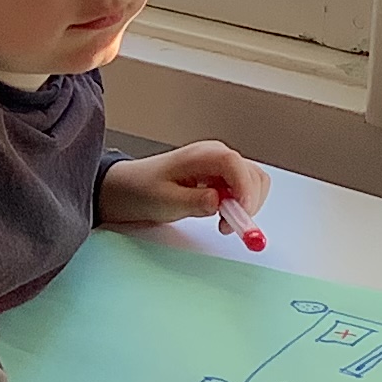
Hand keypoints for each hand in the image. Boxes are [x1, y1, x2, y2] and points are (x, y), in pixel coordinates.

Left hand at [100, 140, 269, 231]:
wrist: (129, 189)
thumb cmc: (142, 190)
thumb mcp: (165, 201)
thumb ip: (194, 201)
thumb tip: (219, 202)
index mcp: (202, 155)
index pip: (235, 165)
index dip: (244, 190)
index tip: (240, 214)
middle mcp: (216, 156)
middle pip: (252, 176)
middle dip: (247, 203)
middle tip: (228, 226)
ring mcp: (221, 167)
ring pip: (253, 184)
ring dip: (245, 206)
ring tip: (222, 222)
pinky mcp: (221, 178)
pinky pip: (243, 191)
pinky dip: (240, 207)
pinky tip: (220, 216)